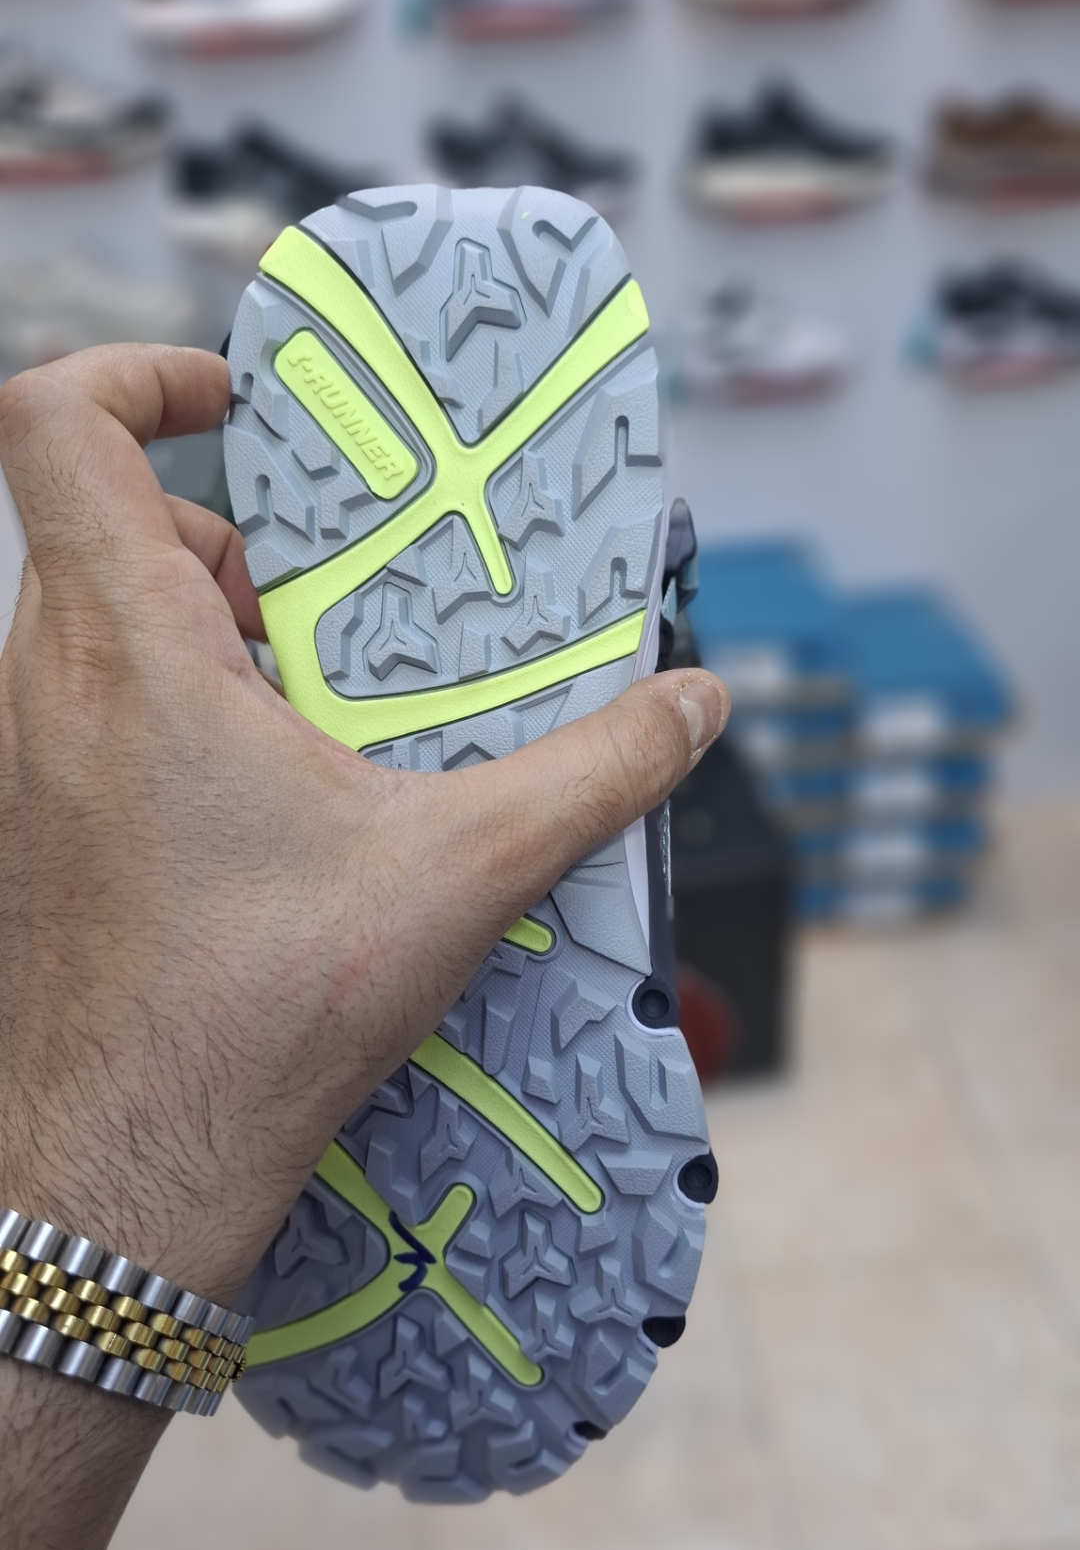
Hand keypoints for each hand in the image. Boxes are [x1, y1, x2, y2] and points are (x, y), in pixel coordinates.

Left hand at [0, 344, 727, 1305]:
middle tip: (334, 616)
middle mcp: (45, 688)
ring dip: (207, 640)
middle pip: (111, 527)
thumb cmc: (255, 1020)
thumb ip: (593, 773)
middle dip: (231, 544)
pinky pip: (91, 715)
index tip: (240, 404)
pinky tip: (268, 820)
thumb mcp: (458, 872)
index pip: (57, 420)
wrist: (122, 1177)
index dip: (139, 371)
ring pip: (100, 627)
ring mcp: (24, 765)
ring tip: (316, 730)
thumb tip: (693, 707)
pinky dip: (173, 719)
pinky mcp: (32, 832)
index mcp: (127, 652)